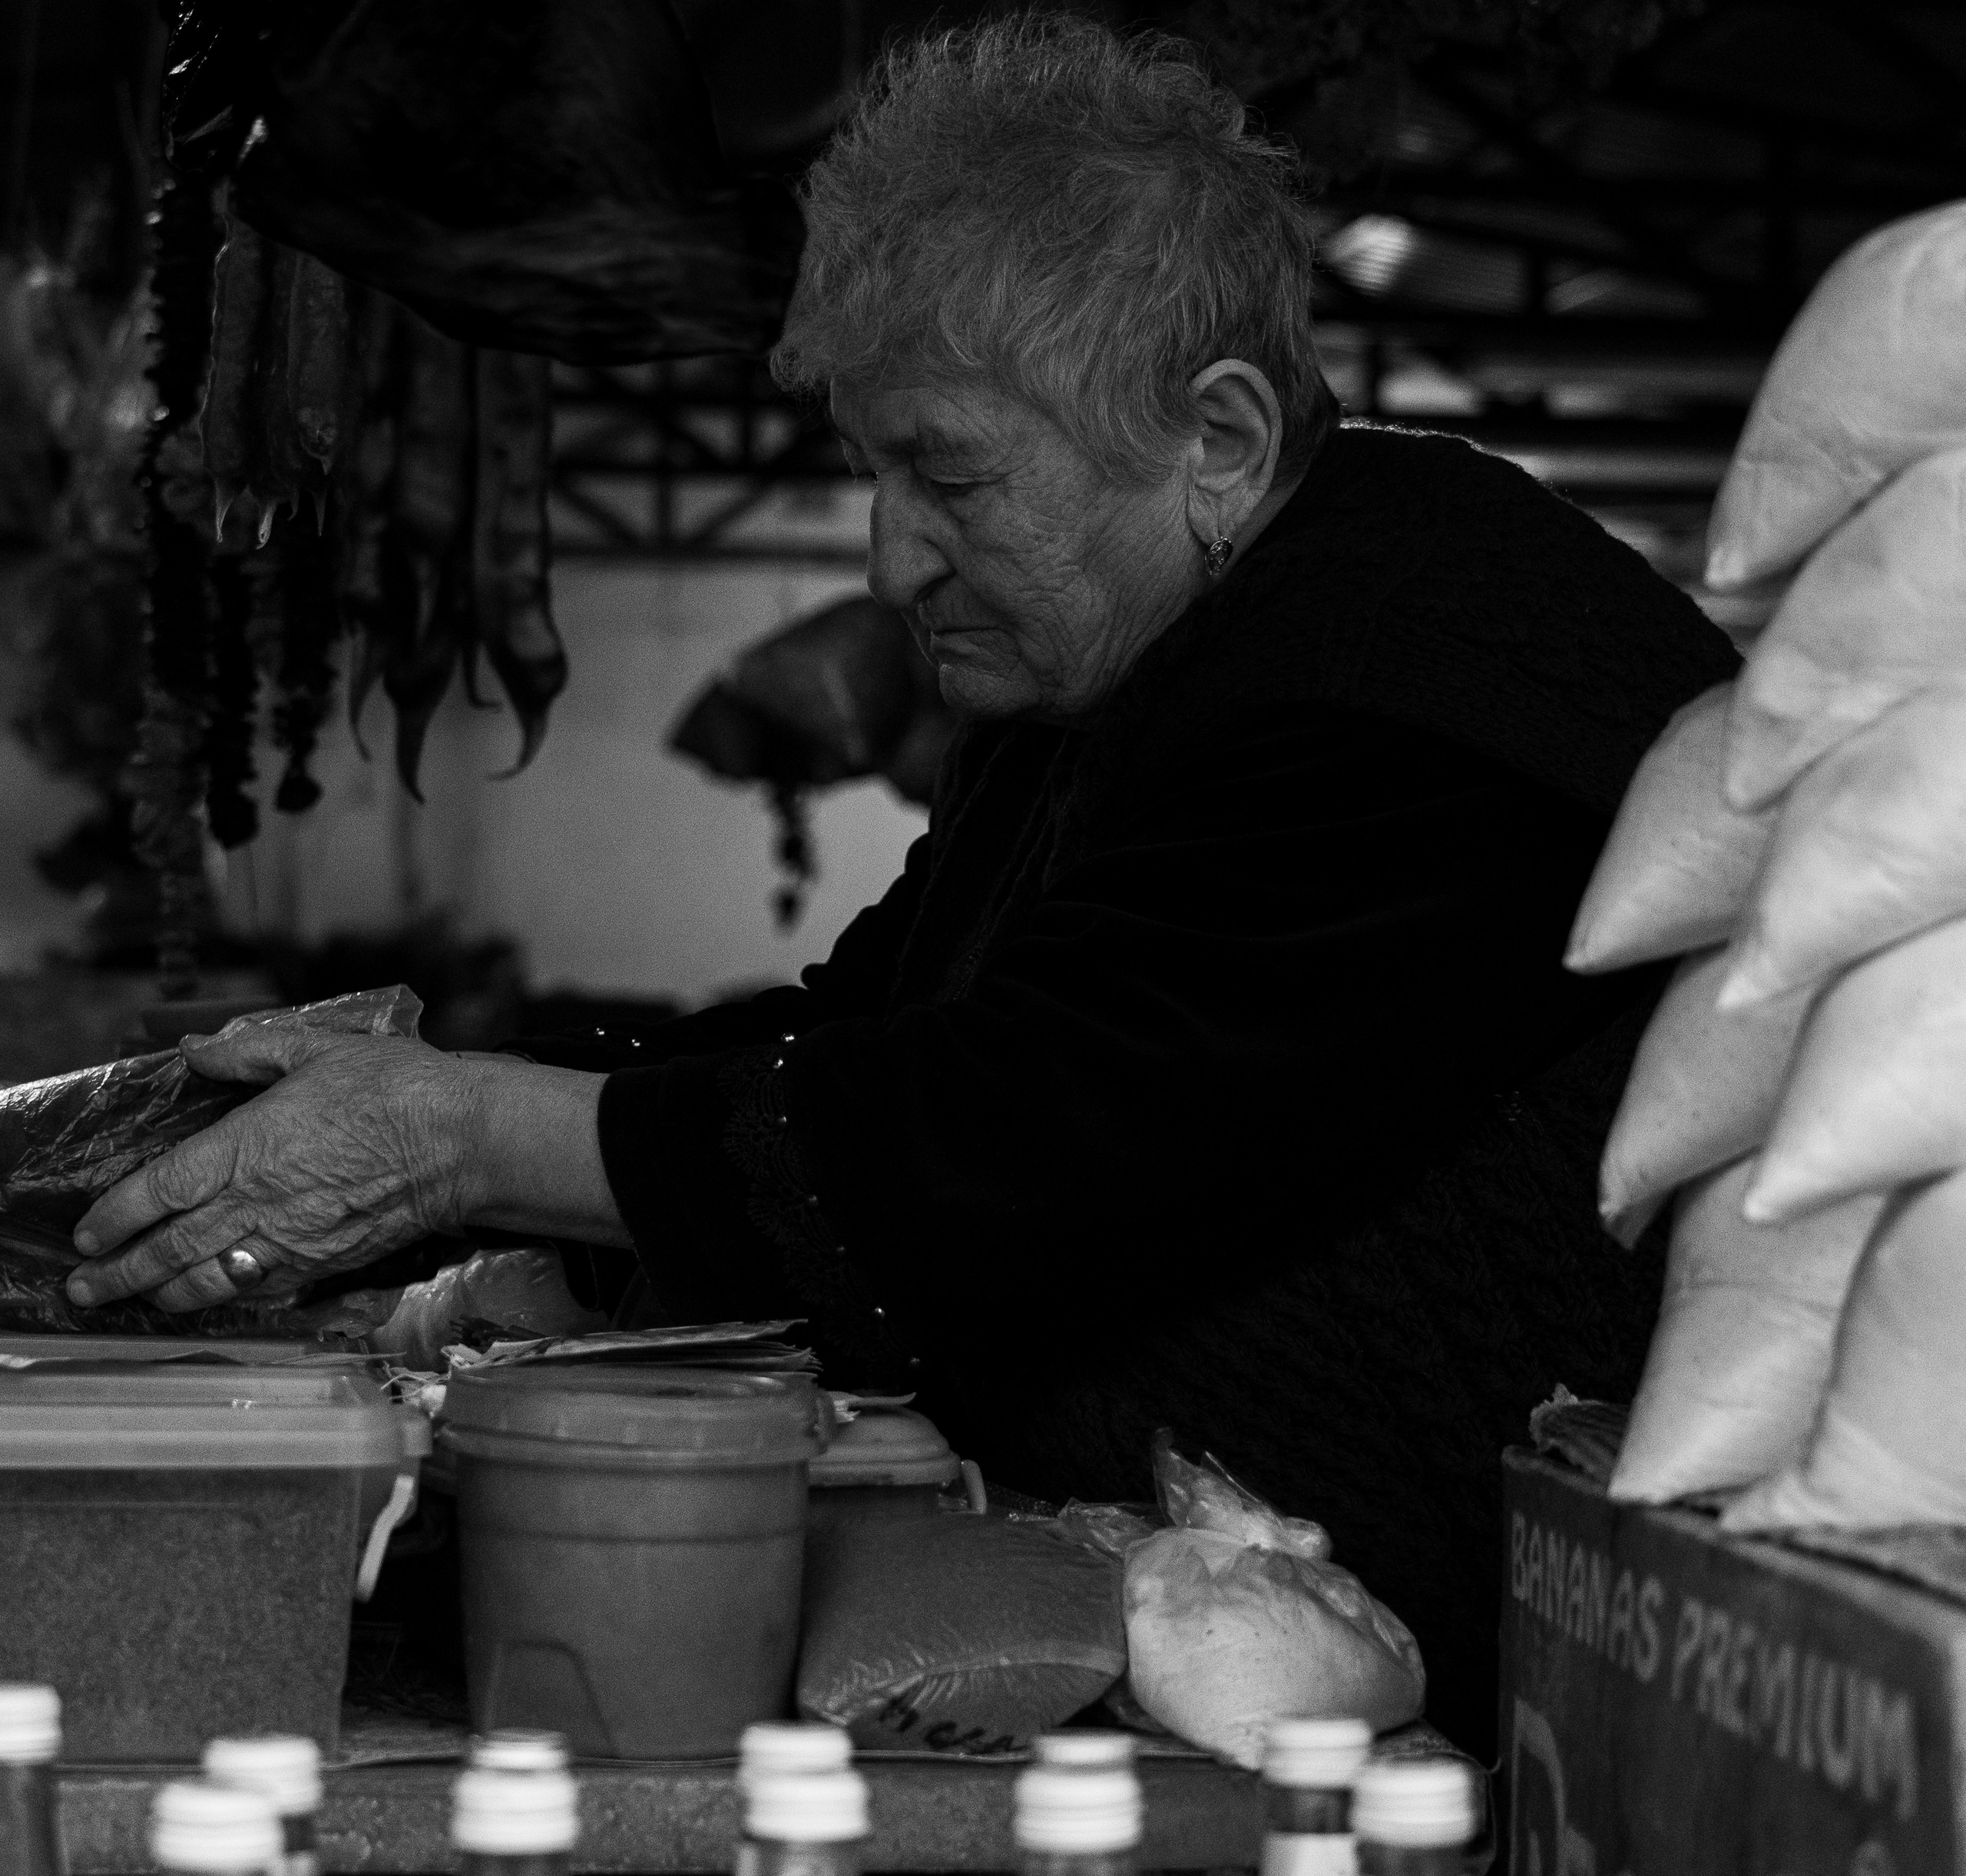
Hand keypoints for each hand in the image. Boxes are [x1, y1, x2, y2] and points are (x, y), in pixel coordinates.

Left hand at [66, 1027, 479, 1312]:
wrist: (464, 1141)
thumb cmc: (396, 1086)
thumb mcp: (318, 1047)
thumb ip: (247, 1050)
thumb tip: (196, 1050)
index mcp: (250, 1145)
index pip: (160, 1190)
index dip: (115, 1216)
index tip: (87, 1233)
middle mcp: (261, 1201)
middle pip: (170, 1248)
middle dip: (120, 1273)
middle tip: (84, 1288)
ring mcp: (294, 1239)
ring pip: (210, 1279)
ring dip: (164, 1294)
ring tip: (135, 1298)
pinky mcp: (327, 1261)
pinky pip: (262, 1287)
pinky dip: (226, 1296)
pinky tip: (211, 1295)